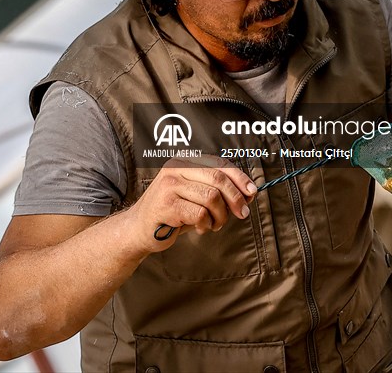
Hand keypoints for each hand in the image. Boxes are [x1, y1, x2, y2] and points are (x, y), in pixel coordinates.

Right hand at [126, 155, 256, 253]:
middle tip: (241, 214)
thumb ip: (218, 191)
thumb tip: (249, 192)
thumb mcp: (195, 197)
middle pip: (218, 178)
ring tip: (213, 224)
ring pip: (212, 197)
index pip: (218, 163)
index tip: (252, 192)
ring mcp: (169, 185)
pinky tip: (200, 228)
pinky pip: (200, 213)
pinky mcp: (167, 204)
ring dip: (220, 216)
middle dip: (235, 198)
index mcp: (184, 161)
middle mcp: (175, 169)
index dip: (239, 177)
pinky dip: (206, 224)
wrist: (139, 229)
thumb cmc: (172, 213)